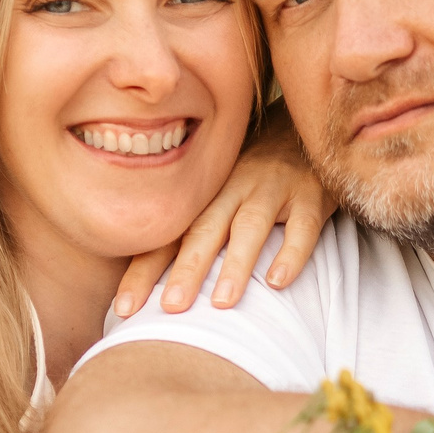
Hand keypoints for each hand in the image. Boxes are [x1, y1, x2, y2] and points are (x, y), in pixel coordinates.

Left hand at [114, 102, 330, 316]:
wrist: (300, 124)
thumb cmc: (254, 170)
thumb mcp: (217, 191)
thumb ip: (192, 229)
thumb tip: (149, 286)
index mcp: (205, 195)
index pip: (168, 237)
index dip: (143, 272)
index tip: (123, 308)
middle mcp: (233, 189)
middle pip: (203, 232)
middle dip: (184, 271)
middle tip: (169, 308)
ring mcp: (272, 190)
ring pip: (250, 227)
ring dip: (235, 264)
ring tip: (221, 302)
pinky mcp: (310, 196)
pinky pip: (302, 226)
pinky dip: (292, 253)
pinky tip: (279, 282)